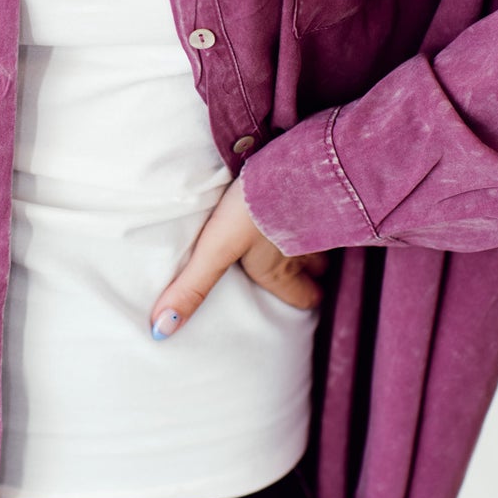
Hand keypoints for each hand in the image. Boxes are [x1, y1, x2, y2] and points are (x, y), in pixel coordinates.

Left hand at [149, 174, 329, 338]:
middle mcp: (305, 252)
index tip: (300, 294)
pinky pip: (334, 210)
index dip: (303, 296)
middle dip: (313, 272)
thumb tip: (163, 331)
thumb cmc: (252, 212)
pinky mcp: (328, 192)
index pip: (306, 297)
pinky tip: (310, 196)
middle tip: (302, 266)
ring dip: (316, 238)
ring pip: (326, 240)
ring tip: (301, 229)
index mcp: (279, 270)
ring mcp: (321, 222)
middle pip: (320, 271)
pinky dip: (324, 208)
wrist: (290, 166)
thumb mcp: (216, 250)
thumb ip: (192, 287)